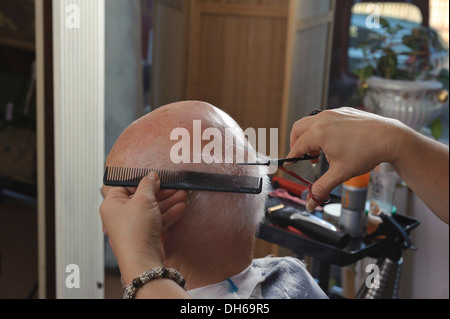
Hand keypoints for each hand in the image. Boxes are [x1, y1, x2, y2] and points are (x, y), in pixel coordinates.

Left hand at [100, 171, 187, 282]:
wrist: (143, 258)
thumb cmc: (134, 232)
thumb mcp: (143, 200)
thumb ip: (148, 184)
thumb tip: (151, 176)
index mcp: (113, 204)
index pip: (126, 186)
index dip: (141, 181)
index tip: (155, 178)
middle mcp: (122, 214)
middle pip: (143, 197)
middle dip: (161, 192)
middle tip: (173, 187)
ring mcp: (135, 224)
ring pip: (153, 208)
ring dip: (169, 201)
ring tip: (182, 195)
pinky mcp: (146, 233)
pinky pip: (158, 219)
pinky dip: (169, 213)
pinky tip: (180, 207)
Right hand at [286, 107, 402, 210]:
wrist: (390, 138)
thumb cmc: (366, 153)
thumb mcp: (340, 174)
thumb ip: (320, 189)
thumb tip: (309, 204)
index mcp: (318, 133)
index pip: (297, 147)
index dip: (292, 158)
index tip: (290, 165)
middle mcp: (322, 119)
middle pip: (298, 129)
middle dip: (296, 143)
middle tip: (302, 157)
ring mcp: (333, 113)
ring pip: (311, 122)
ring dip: (309, 136)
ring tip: (320, 152)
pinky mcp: (343, 111)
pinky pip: (325, 119)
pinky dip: (322, 130)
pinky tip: (334, 142)